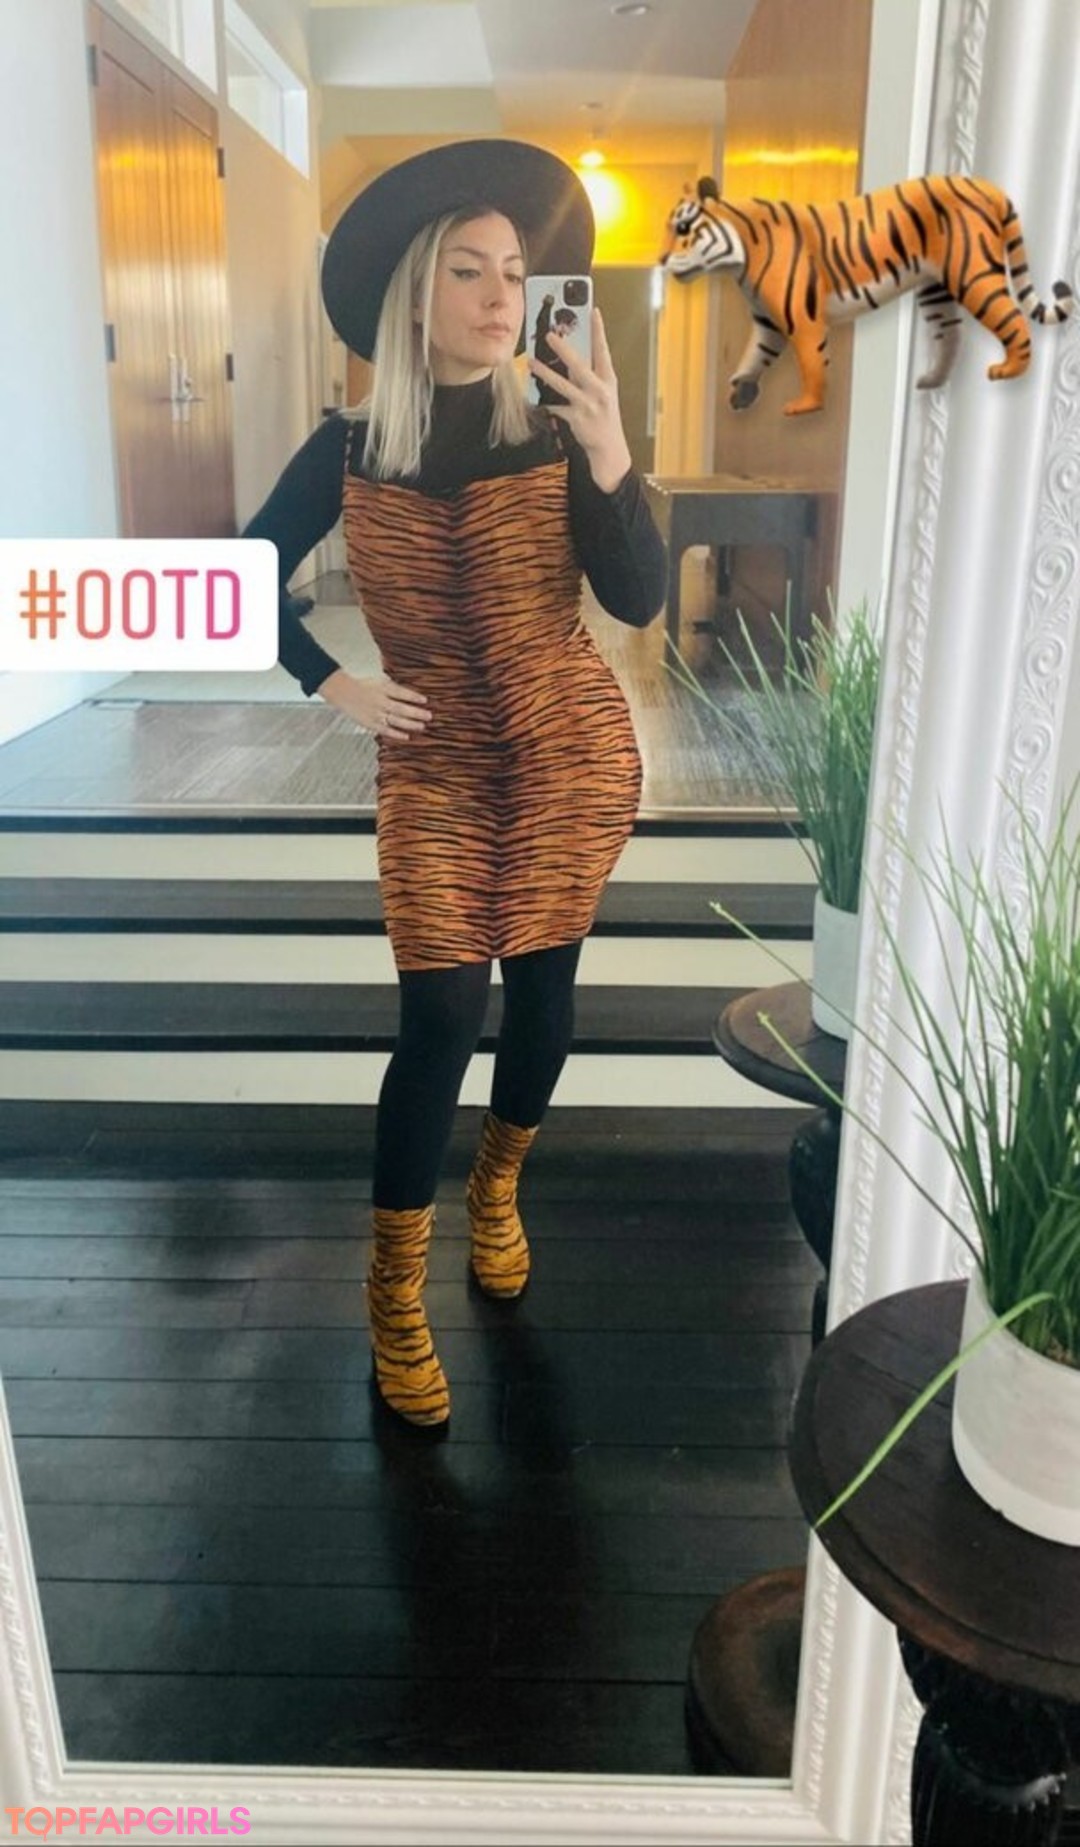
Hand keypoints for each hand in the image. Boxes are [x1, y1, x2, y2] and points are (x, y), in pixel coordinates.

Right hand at [316, 669, 431, 739]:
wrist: (343, 692)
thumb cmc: (364, 686)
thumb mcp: (380, 681)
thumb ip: (394, 687)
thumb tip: (412, 694)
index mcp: (382, 688)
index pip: (400, 692)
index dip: (413, 697)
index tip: (425, 700)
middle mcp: (380, 701)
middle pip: (400, 708)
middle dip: (416, 713)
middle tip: (429, 716)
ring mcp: (375, 713)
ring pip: (395, 720)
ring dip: (410, 724)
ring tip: (422, 726)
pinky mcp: (370, 723)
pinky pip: (385, 730)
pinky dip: (396, 734)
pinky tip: (406, 736)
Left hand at [527, 307, 632, 492]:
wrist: (609, 447)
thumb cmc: (604, 416)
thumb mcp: (603, 393)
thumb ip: (589, 376)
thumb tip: (570, 358)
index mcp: (608, 380)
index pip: (603, 350)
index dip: (598, 330)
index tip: (594, 311)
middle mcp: (600, 390)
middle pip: (580, 365)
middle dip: (564, 349)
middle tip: (550, 335)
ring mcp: (588, 405)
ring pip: (563, 385)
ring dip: (546, 373)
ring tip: (532, 363)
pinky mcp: (577, 419)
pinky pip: (557, 407)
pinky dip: (546, 402)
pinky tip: (536, 398)